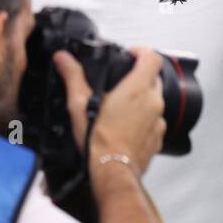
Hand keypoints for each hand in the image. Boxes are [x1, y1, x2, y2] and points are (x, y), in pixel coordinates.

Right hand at [55, 48, 164, 176]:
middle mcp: (153, 102)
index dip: (142, 51)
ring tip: (120, 106)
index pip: (152, 57)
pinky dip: (144, 119)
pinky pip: (155, 121)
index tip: (131, 53)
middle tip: (121, 80)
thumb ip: (73, 77)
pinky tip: (126, 126)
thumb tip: (63, 59)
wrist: (112, 171)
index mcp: (138, 88)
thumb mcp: (79, 104)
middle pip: (154, 78)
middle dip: (140, 74)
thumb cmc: (98, 142)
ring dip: (141, 98)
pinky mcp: (158, 137)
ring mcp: (159, 120)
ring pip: (154, 100)